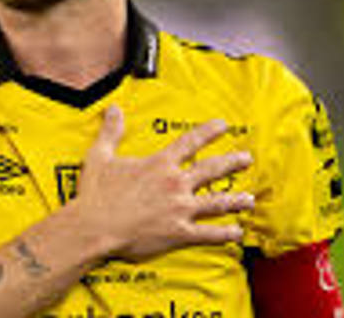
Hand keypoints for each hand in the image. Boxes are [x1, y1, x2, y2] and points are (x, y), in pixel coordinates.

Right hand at [72, 105, 253, 261]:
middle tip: (246, 159)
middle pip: (211, 170)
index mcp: (159, 164)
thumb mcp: (100, 156)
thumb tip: (114, 109)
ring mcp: (180, 209)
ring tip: (249, 199)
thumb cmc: (96, 194)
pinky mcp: (179, 233)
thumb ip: (111, 131)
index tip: (223, 126)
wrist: (94, 227)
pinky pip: (209, 234)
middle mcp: (175, 184)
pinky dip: (225, 233)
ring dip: (235, 200)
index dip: (208, 132)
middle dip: (231, 163)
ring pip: (216, 202)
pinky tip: (237, 232)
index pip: (190, 143)